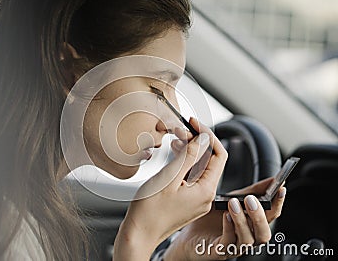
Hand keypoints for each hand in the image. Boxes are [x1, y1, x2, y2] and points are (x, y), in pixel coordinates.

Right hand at [113, 118, 227, 260]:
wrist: (138, 234)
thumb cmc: (149, 211)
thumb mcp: (169, 177)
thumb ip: (188, 156)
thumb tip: (203, 138)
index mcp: (205, 190)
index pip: (219, 155)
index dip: (208, 135)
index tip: (194, 124)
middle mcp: (205, 195)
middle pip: (209, 160)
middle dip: (196, 141)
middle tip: (179, 129)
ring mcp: (197, 199)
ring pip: (199, 167)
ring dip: (189, 151)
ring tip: (174, 139)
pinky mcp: (188, 200)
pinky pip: (191, 177)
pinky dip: (184, 163)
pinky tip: (173, 154)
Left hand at [163, 178, 286, 259]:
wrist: (187, 233)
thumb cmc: (210, 218)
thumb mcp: (231, 200)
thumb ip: (250, 192)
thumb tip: (272, 179)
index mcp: (252, 225)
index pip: (271, 216)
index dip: (278, 203)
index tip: (280, 188)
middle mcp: (247, 238)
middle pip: (264, 232)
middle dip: (260, 215)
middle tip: (251, 199)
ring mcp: (234, 247)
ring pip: (248, 240)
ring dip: (242, 221)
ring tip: (233, 204)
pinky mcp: (219, 252)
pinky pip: (228, 243)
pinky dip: (229, 229)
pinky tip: (225, 216)